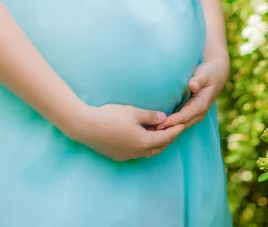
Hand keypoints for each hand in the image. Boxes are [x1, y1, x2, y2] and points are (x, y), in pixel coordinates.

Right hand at [67, 104, 185, 160]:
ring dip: (155, 143)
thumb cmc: (110, 117)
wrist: (86, 126)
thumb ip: (150, 116)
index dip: (174, 130)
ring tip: (158, 133)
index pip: (165, 137)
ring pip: (147, 152)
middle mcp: (137, 152)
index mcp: (144, 141)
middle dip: (167, 138)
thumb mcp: (133, 112)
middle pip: (158, 147)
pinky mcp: (117, 155)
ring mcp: (126, 155)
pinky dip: (144, 146)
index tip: (182, 124)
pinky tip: (141, 139)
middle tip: (173, 129)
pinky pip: (136, 153)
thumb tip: (163, 118)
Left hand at [156, 58, 229, 130]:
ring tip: (151, 131)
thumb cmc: (209, 72)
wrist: (216, 74)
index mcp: (202, 104)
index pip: (186, 115)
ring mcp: (194, 115)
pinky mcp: (189, 113)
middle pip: (181, 124)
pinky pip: (178, 122)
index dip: (174, 120)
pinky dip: (168, 125)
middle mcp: (198, 113)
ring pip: (179, 126)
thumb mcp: (205, 74)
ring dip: (167, 129)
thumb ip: (198, 80)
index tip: (161, 123)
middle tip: (151, 131)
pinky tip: (156, 126)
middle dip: (167, 129)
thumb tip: (192, 85)